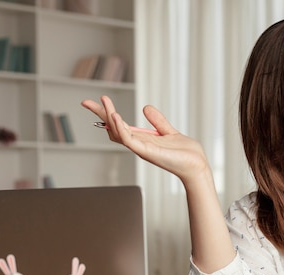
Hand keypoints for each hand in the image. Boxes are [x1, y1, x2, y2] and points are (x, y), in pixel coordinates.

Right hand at [81, 96, 210, 184]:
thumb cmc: (185, 153)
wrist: (197, 165)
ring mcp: (141, 149)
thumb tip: (145, 107)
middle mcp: (139, 145)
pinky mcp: (147, 152)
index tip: (98, 100)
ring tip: (104, 103)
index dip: (107, 114)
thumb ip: (157, 121)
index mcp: (142, 139)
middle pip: (113, 129)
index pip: (119, 126)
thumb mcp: (169, 131)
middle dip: (100, 115)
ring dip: (109, 118)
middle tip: (85, 102)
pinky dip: (120, 128)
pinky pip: (129, 140)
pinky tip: (115, 116)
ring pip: (118, 133)